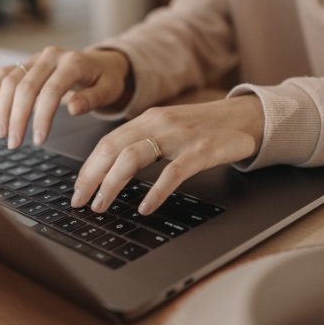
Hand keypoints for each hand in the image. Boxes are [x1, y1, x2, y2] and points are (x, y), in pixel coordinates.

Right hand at [0, 46, 132, 148]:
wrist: (102, 63)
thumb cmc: (106, 79)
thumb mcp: (109, 90)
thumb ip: (92, 99)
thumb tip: (73, 108)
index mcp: (73, 62)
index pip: (51, 92)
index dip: (42, 117)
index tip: (39, 140)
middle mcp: (52, 56)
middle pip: (26, 87)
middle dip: (17, 118)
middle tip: (14, 143)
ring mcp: (37, 58)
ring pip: (11, 80)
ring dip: (3, 108)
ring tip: (2, 133)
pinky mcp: (29, 62)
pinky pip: (6, 71)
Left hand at [71, 95, 263, 214]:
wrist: (246, 117)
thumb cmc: (205, 128)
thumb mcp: (170, 129)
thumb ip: (145, 142)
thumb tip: (113, 171)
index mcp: (148, 119)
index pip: (107, 142)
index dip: (88, 167)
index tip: (77, 189)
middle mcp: (159, 123)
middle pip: (113, 148)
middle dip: (91, 177)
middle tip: (79, 202)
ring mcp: (180, 136)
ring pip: (133, 157)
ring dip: (112, 184)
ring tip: (102, 206)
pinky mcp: (201, 150)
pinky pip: (173, 172)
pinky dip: (155, 192)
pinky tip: (145, 207)